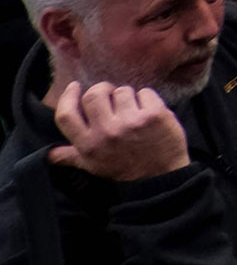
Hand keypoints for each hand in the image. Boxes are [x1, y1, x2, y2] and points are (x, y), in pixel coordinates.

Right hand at [48, 82, 187, 182]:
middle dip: (102, 90)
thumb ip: (69, 156)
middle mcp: (106, 132)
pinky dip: (147, 99)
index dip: (68, 97)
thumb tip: (48, 153)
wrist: (159, 177)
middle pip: (94, 94)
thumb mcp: (92, 165)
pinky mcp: (154, 114)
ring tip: (132, 111)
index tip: (74, 86)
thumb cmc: (123, 169)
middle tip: (110, 96)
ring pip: (122, 91)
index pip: (66, 115)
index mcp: (87, 145)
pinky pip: (146, 92)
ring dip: (128, 97)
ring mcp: (130, 122)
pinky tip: (149, 112)